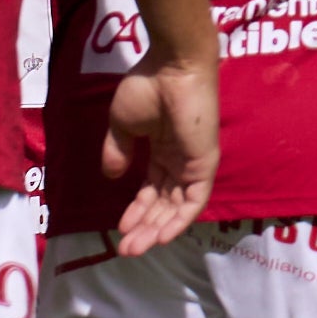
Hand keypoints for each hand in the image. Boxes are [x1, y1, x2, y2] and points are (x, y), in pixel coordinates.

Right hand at [102, 41, 222, 259]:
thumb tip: (112, 176)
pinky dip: (179, 221)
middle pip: (163, 205)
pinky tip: (160, 237)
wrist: (171, 68)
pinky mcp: (204, 165)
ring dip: (156, 230)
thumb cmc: (148, 87)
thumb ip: (118, 151)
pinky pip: (194, 201)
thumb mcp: (123, 124)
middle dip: (144, 228)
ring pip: (176, 208)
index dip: (136, 211)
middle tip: (125, 250)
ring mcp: (194, 165)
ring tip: (135, 248)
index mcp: (163, 152)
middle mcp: (179, 162)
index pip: (152, 191)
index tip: (119, 229)